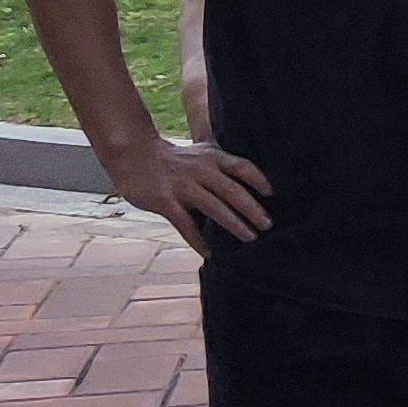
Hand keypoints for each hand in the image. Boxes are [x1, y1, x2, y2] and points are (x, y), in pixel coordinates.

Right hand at [101, 135, 273, 257]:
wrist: (134, 154)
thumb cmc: (173, 158)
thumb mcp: (201, 152)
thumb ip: (222, 164)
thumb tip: (248, 180)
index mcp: (212, 158)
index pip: (242, 167)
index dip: (259, 180)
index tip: (273, 194)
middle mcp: (201, 170)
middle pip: (232, 190)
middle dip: (252, 209)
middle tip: (267, 224)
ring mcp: (183, 186)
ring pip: (214, 208)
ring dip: (234, 224)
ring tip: (249, 238)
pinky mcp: (165, 201)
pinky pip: (186, 224)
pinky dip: (199, 240)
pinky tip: (210, 253)